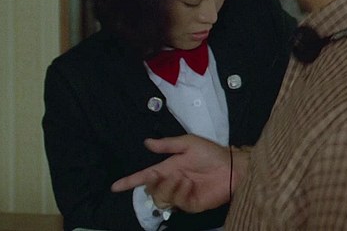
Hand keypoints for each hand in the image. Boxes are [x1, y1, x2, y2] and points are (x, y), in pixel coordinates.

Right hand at [111, 135, 239, 212]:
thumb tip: (147, 142)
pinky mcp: (190, 205)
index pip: (145, 177)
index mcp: (169, 168)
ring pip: (161, 197)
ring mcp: (181, 195)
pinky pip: (176, 202)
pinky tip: (190, 184)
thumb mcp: (188, 143)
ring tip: (183, 178)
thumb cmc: (211, 153)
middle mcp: (172, 182)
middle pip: (151, 190)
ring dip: (169, 187)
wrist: (231, 167)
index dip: (129, 182)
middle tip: (165, 174)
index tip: (115, 187)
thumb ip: (166, 144)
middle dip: (153, 183)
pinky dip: (180, 191)